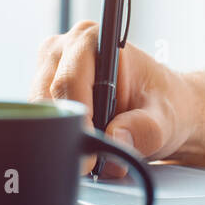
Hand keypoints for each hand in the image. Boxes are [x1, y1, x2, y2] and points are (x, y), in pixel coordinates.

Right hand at [30, 21, 194, 176]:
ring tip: (93, 154)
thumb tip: (115, 137)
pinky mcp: (42, 91)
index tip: (90, 154)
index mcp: (93, 40)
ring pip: (39, 111)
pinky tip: (81, 144)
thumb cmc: (161, 101)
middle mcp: (64, 48)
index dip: (78, 118)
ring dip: (62, 136)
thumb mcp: (165, 117)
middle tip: (92, 164)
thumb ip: (146, 128)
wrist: (159, 106)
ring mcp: (48, 69)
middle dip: (68, 132)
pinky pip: (39, 119)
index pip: (70, 79)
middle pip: (47, 97)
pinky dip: (57, 137)